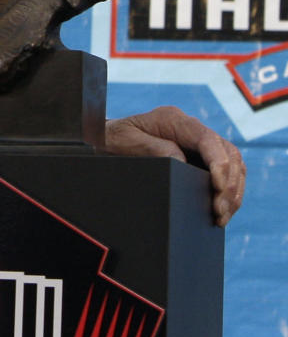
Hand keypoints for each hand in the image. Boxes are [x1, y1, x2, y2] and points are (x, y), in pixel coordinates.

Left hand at [103, 106, 244, 226]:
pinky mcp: (199, 158)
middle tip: (220, 211)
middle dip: (229, 184)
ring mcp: (196, 143)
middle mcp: (190, 129)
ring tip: (222, 217)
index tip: (218, 187)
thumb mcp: (124, 142)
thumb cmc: (111, 140)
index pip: (208, 139)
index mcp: (173, 119)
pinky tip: (222, 211)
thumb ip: (152, 148)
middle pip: (227, 152)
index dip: (219, 163)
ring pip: (232, 164)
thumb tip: (181, 161)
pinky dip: (228, 193)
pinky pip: (224, 173)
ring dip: (233, 191)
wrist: (103, 142)